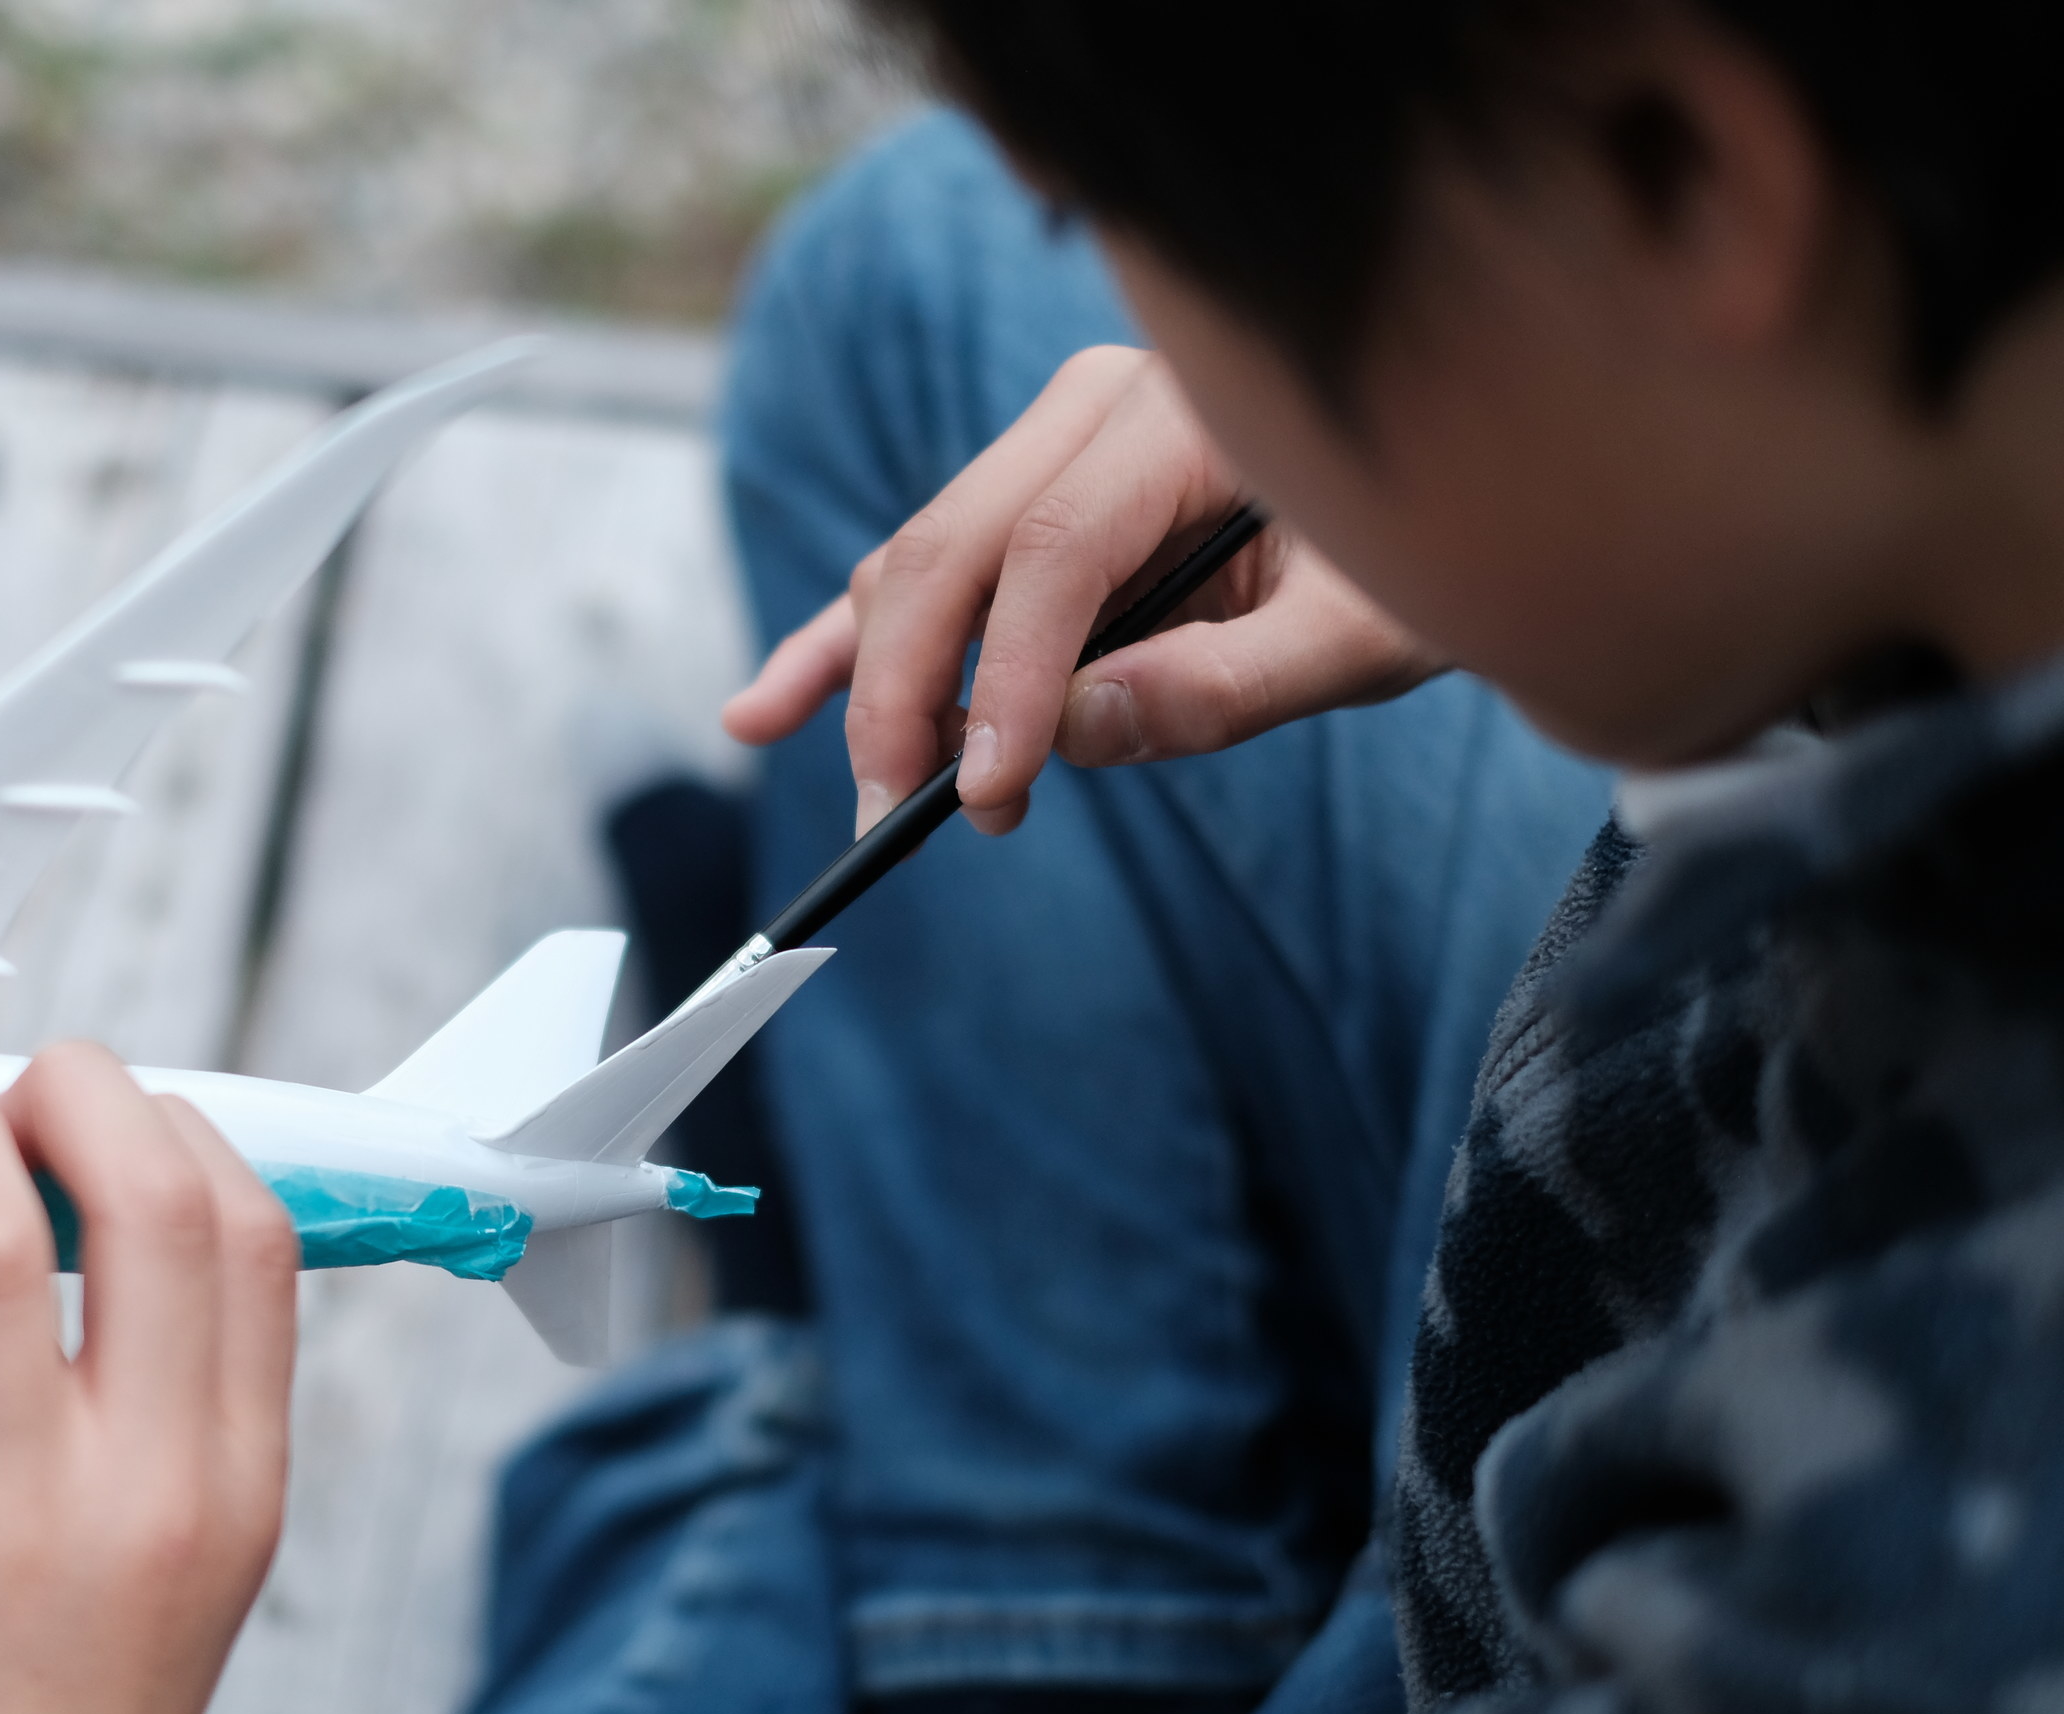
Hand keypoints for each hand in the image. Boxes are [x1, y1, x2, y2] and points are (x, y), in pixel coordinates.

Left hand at [0, 1044, 298, 1713]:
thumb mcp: (188, 1550)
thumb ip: (167, 1397)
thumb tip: (72, 1212)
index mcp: (236, 1477)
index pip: (252, 1230)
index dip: (177, 1128)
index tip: (102, 1125)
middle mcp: (146, 1486)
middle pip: (152, 1198)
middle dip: (76, 1091)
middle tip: (13, 1096)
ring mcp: (5, 1518)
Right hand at [722, 345, 1441, 834]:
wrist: (1445, 497)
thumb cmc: (1413, 566)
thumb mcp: (1365, 635)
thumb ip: (1232, 682)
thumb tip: (1080, 729)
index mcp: (1182, 413)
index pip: (1053, 550)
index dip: (1004, 677)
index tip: (985, 792)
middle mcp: (1093, 408)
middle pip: (950, 549)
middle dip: (904, 689)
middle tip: (899, 812)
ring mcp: (1045, 445)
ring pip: (916, 565)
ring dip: (878, 684)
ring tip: (886, 798)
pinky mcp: (1020, 501)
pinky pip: (913, 573)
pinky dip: (839, 646)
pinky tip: (761, 710)